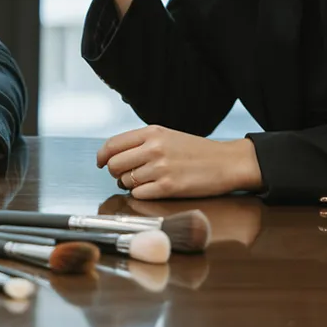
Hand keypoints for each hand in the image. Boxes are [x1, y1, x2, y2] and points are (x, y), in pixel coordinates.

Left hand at [97, 125, 262, 198]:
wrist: (226, 162)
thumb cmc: (196, 151)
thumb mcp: (167, 136)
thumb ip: (142, 142)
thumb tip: (114, 155)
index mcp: (151, 132)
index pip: (113, 144)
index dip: (102, 156)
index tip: (101, 162)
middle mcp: (153, 148)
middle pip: (114, 164)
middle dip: (115, 173)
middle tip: (125, 175)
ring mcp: (160, 168)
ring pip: (125, 181)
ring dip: (129, 185)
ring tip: (144, 182)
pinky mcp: (169, 187)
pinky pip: (139, 194)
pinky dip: (141, 195)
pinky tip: (152, 190)